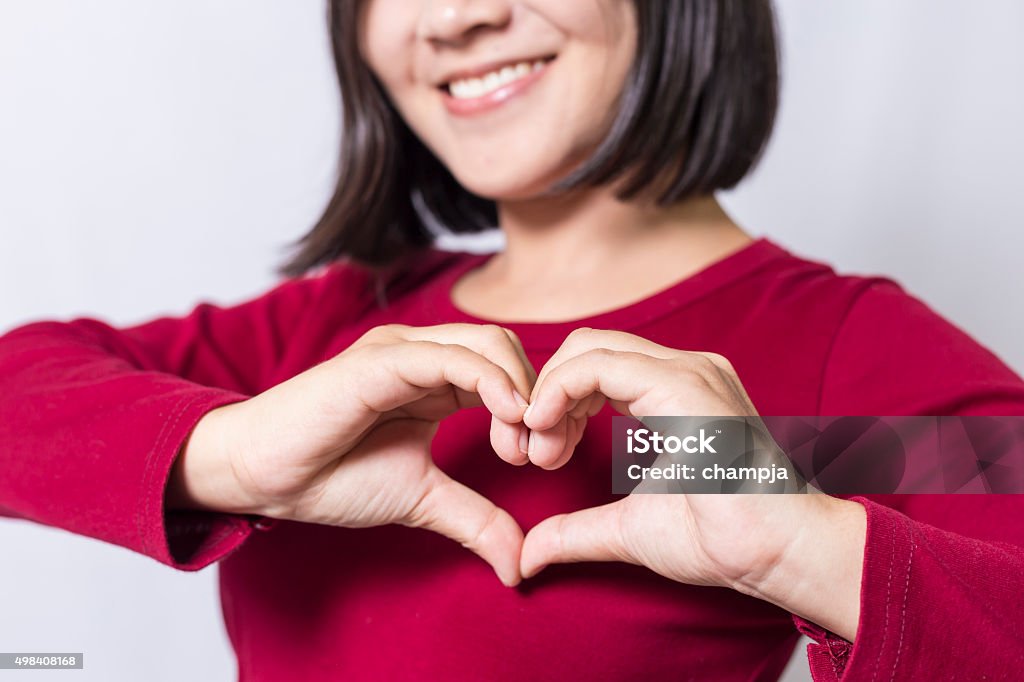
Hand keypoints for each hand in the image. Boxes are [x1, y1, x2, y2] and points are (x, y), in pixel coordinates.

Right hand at [169, 323, 535, 585]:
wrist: (266, 475)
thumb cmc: (333, 476)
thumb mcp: (423, 499)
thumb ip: (475, 520)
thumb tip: (520, 565)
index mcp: (437, 380)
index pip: (509, 370)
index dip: (538, 409)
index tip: (540, 460)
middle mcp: (424, 355)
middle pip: (508, 349)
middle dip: (538, 398)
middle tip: (534, 454)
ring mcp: (403, 352)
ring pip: (487, 343)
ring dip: (520, 390)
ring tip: (517, 445)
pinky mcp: (380, 360)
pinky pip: (447, 355)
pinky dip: (489, 380)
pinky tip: (505, 416)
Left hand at [519, 328, 866, 639]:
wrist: (776, 554)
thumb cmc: (721, 539)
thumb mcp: (627, 529)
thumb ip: (576, 531)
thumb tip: (528, 555)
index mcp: (674, 390)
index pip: (594, 365)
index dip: (555, 400)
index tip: (540, 451)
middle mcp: (682, 370)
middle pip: (585, 347)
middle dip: (546, 394)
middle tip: (535, 450)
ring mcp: (687, 371)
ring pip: (589, 348)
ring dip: (550, 394)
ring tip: (545, 448)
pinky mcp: (684, 384)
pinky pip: (601, 365)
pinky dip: (560, 389)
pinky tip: (546, 425)